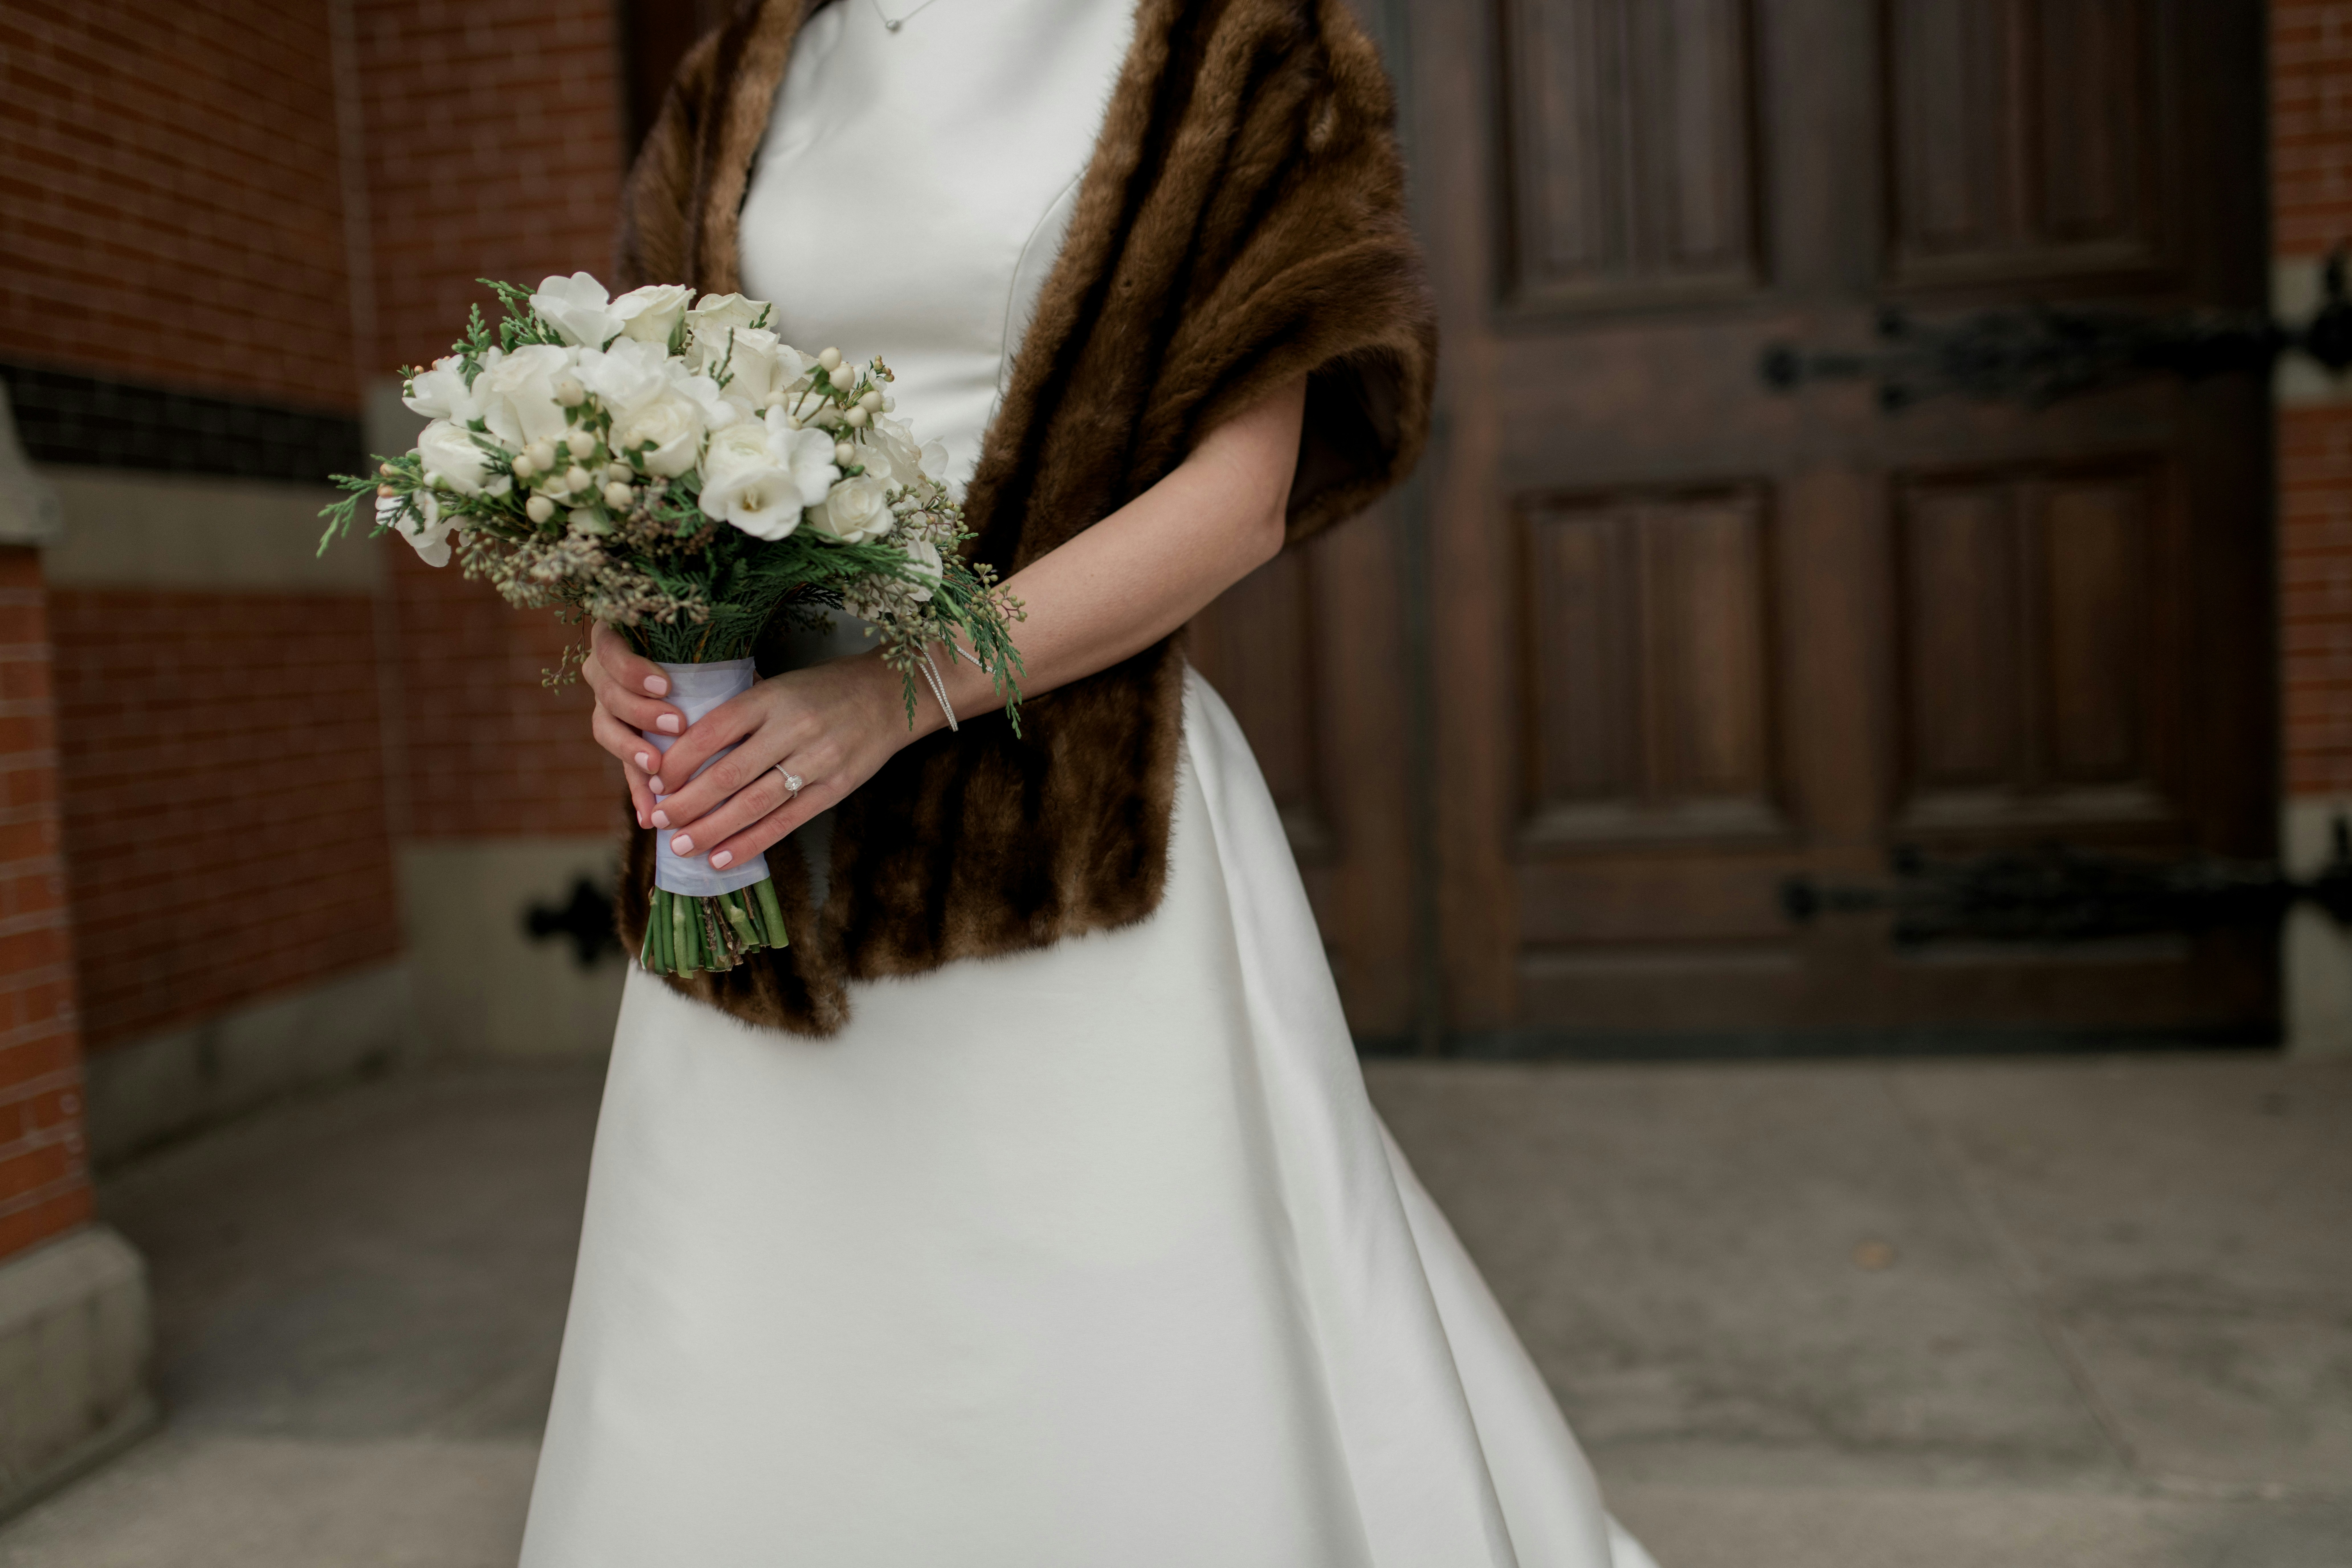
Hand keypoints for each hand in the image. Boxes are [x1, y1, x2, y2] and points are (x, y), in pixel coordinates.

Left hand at [583, 622, 919, 870]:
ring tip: (681, 846)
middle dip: (687, 803)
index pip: (712, 731)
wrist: (890, 695)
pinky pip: (787, 822)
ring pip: (754, 804)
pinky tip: (723, 859)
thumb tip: (682, 742)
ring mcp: (817, 761)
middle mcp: (793, 729)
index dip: (678, 761)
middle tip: (658, 821)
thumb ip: (739, 711)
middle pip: (728, 774)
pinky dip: (752, 843)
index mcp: (771, 697)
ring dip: (712, 830)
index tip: (655, 781)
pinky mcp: (835, 788)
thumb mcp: (779, 684)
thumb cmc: (824, 689)